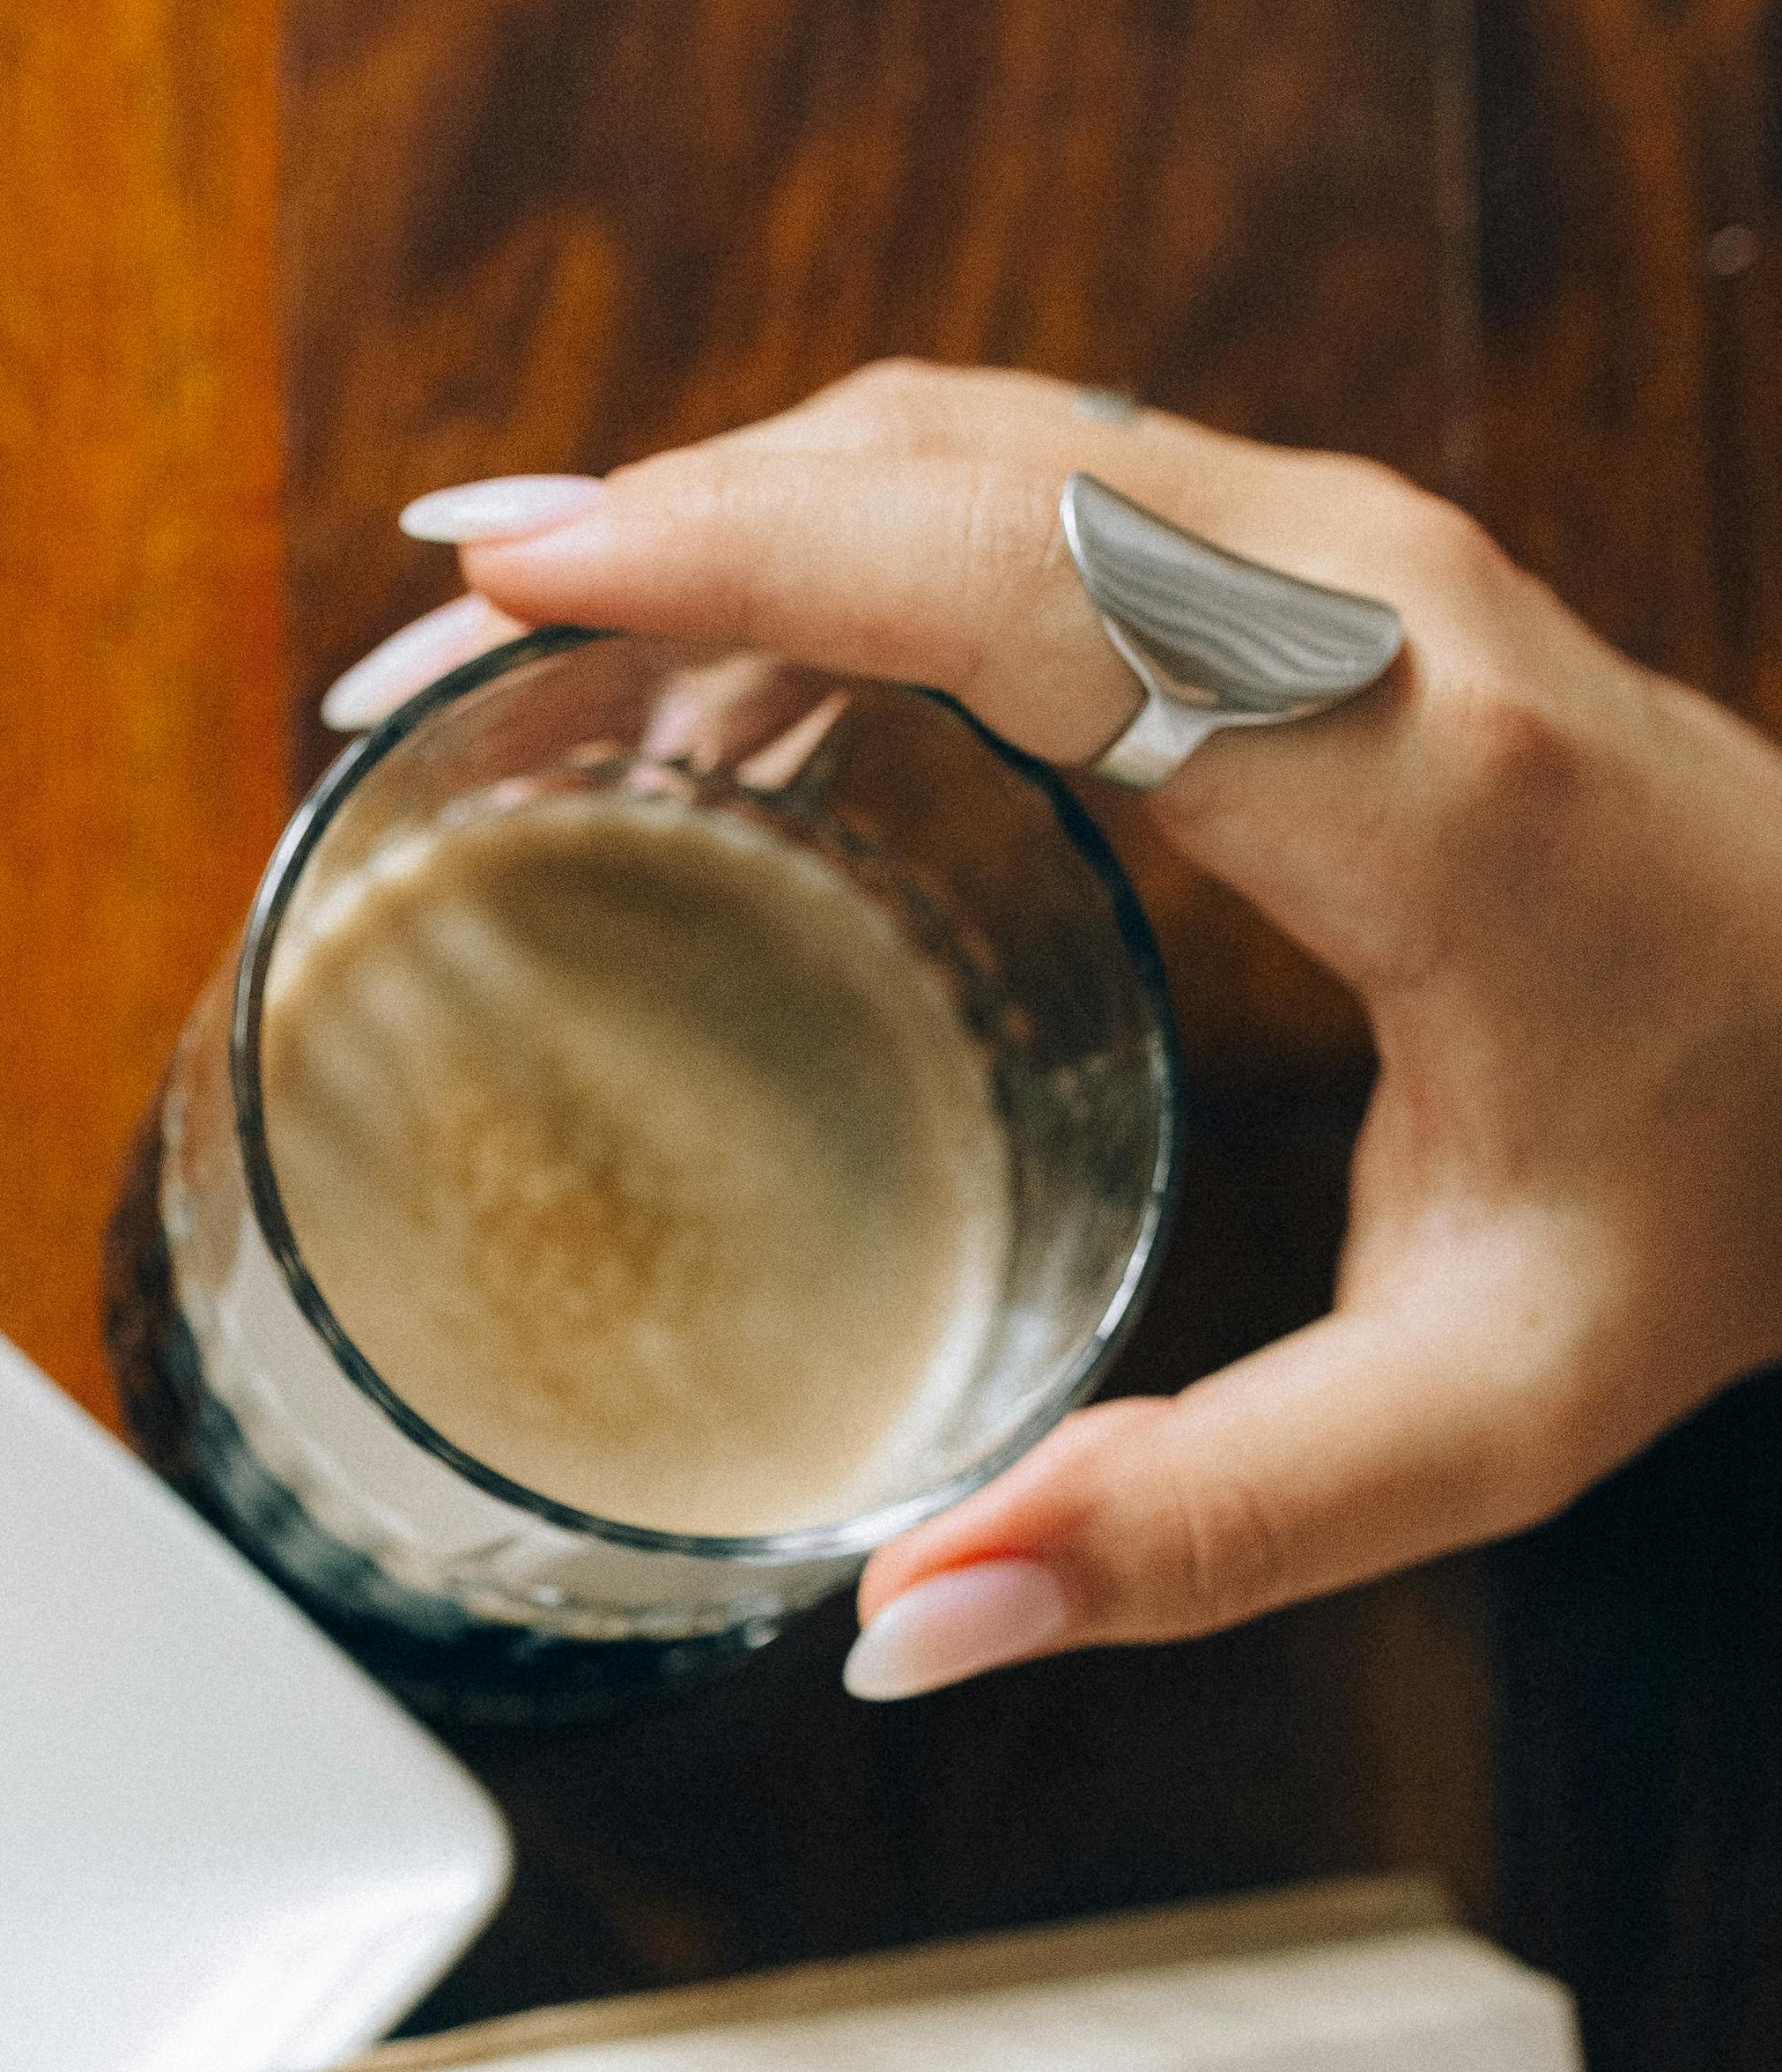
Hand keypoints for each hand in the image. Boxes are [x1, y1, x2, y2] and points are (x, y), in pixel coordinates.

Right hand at [343, 372, 1781, 1695]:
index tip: (506, 582)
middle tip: (418, 633)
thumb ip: (1199, 1531)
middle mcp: (1377, 595)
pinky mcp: (1326, 566)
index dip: (739, 553)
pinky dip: (840, 537)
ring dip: (733, 504)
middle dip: (661, 512)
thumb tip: (906, 1627)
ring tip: (505, 641)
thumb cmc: (1713, 1195)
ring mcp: (1355, 550)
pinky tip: (714, 682)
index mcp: (1406, 777)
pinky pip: (1035, 493)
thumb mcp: (1486, 1420)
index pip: (1020, 580)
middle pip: (952, 461)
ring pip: (979, 444)